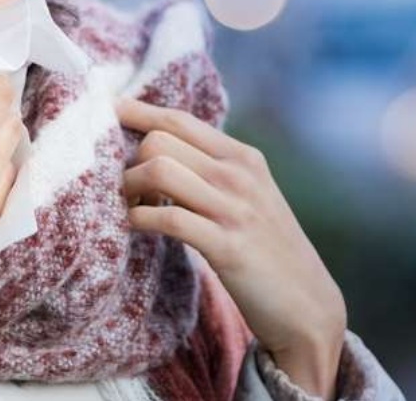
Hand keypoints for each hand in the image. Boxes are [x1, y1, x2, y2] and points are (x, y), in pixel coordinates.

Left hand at [115, 96, 345, 399]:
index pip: (179, 119)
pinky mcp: (227, 246)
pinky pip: (168, 218)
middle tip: (127, 189)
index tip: (108, 110)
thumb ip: (211, 169)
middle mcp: (239, 175)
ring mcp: (235, 209)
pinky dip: (140, 218)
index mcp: (243, 157)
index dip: (137, 113)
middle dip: (130, 161)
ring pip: (159, 170)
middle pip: (159, 141)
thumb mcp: (247, 195)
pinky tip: (137, 226)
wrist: (307, 304)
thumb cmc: (265, 248)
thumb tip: (157, 147)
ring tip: (131, 206)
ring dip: (130, 188)